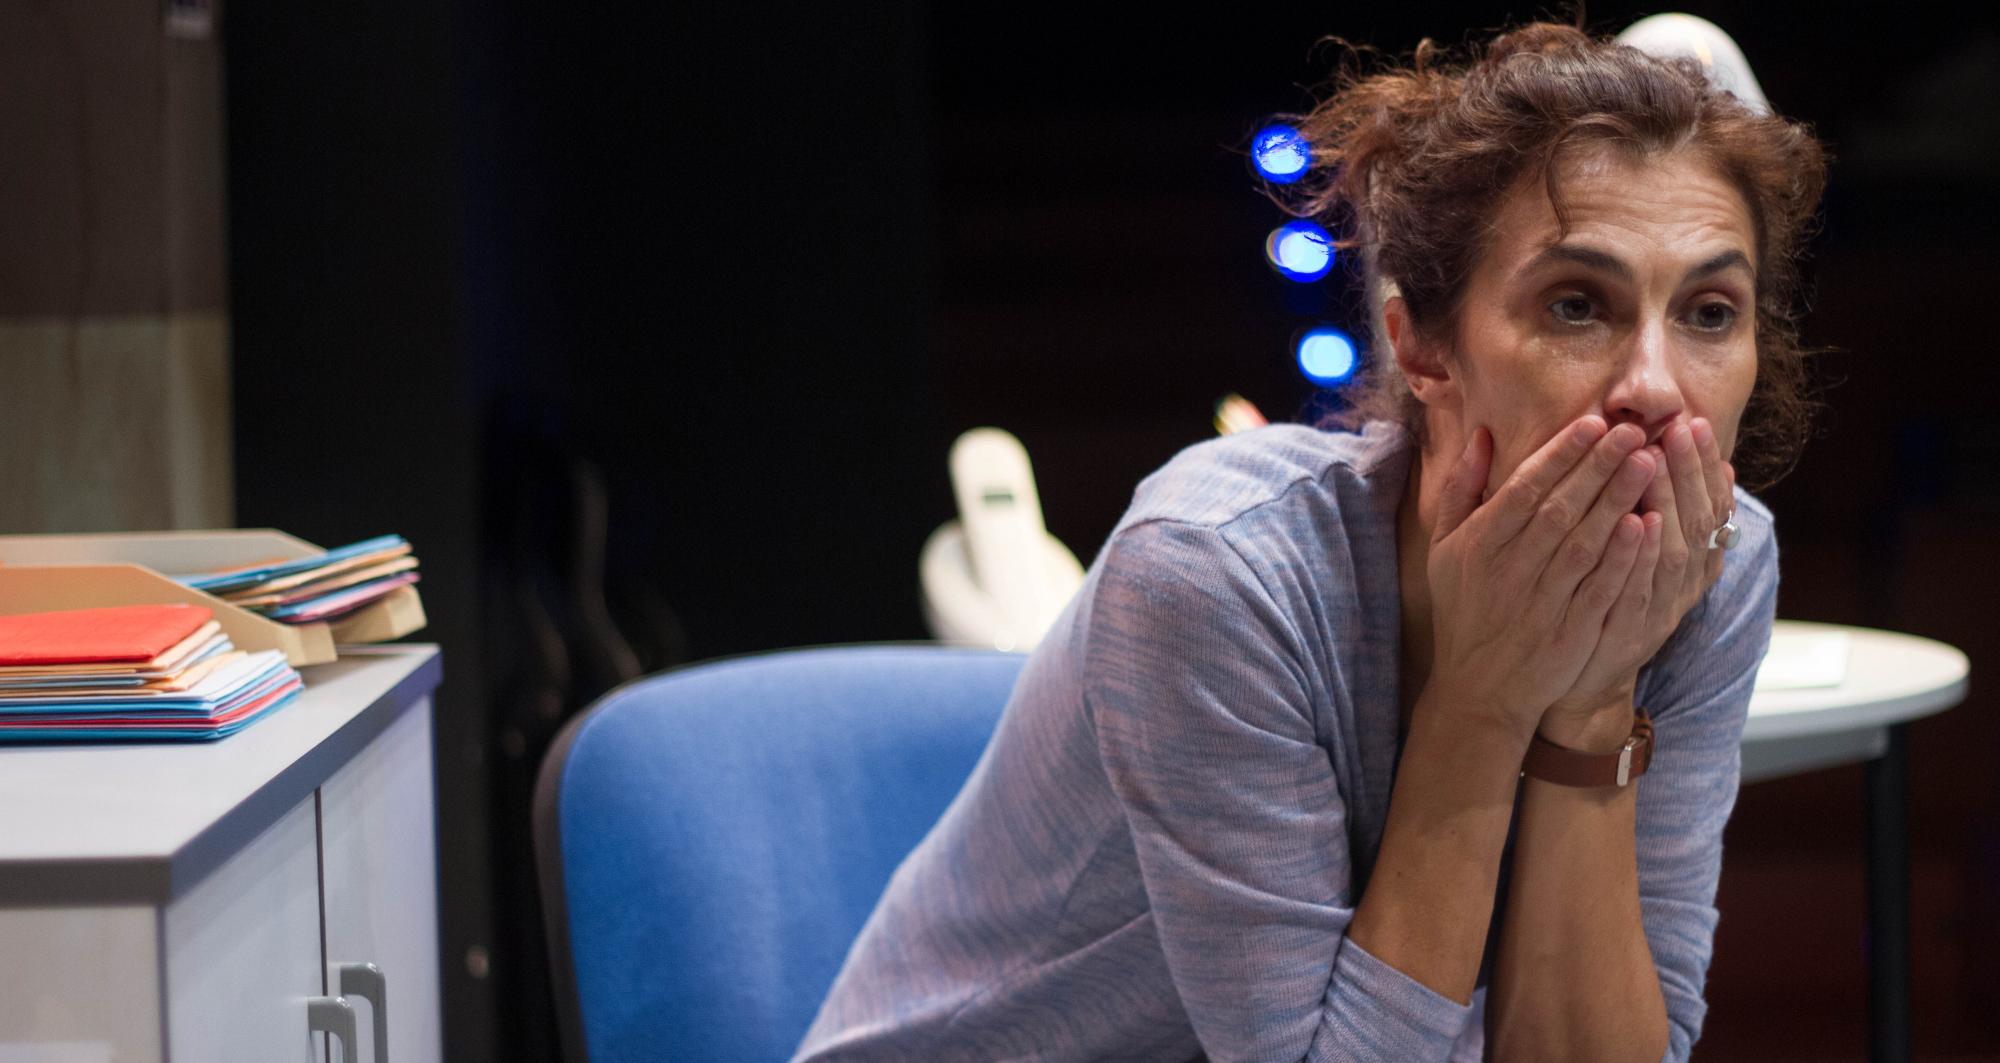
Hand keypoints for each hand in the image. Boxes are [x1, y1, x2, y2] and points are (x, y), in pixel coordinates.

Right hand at [1422, 415, 1658, 741]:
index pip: (1525, 488)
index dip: (1561, 454)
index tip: (1593, 422)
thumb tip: (1484, 434)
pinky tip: (1646, 523)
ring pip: (1586, 541)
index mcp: (1480, 543)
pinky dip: (1623, 555)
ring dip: (1618, 499)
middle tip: (1633, 431)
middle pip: (1561, 508)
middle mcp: (1511, 568)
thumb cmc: (1463, 607)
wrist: (1480, 687)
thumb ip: (1462, 488)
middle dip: (1598, 466)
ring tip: (1648, 462)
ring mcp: (1543, 601)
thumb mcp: (1444, 545)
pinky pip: (1601, 586)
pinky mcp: (1571, 630)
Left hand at [1540, 416, 1735, 744]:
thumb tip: (1667, 458)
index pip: (1705, 506)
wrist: (1578, 681)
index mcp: (1684, 566)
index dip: (1702, 465)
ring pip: (1674, 552)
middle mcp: (1679, 588)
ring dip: (1670, 504)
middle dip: (1689, 472)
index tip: (1694, 422)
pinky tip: (1641, 522)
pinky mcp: (1628, 637)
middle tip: (1682, 427)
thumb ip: (1650, 514)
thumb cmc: (1599, 606)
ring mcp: (1657, 613)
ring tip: (1659, 460)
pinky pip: (1640, 592)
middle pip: (1696, 522)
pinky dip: (1643, 557)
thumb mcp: (1629, 560)